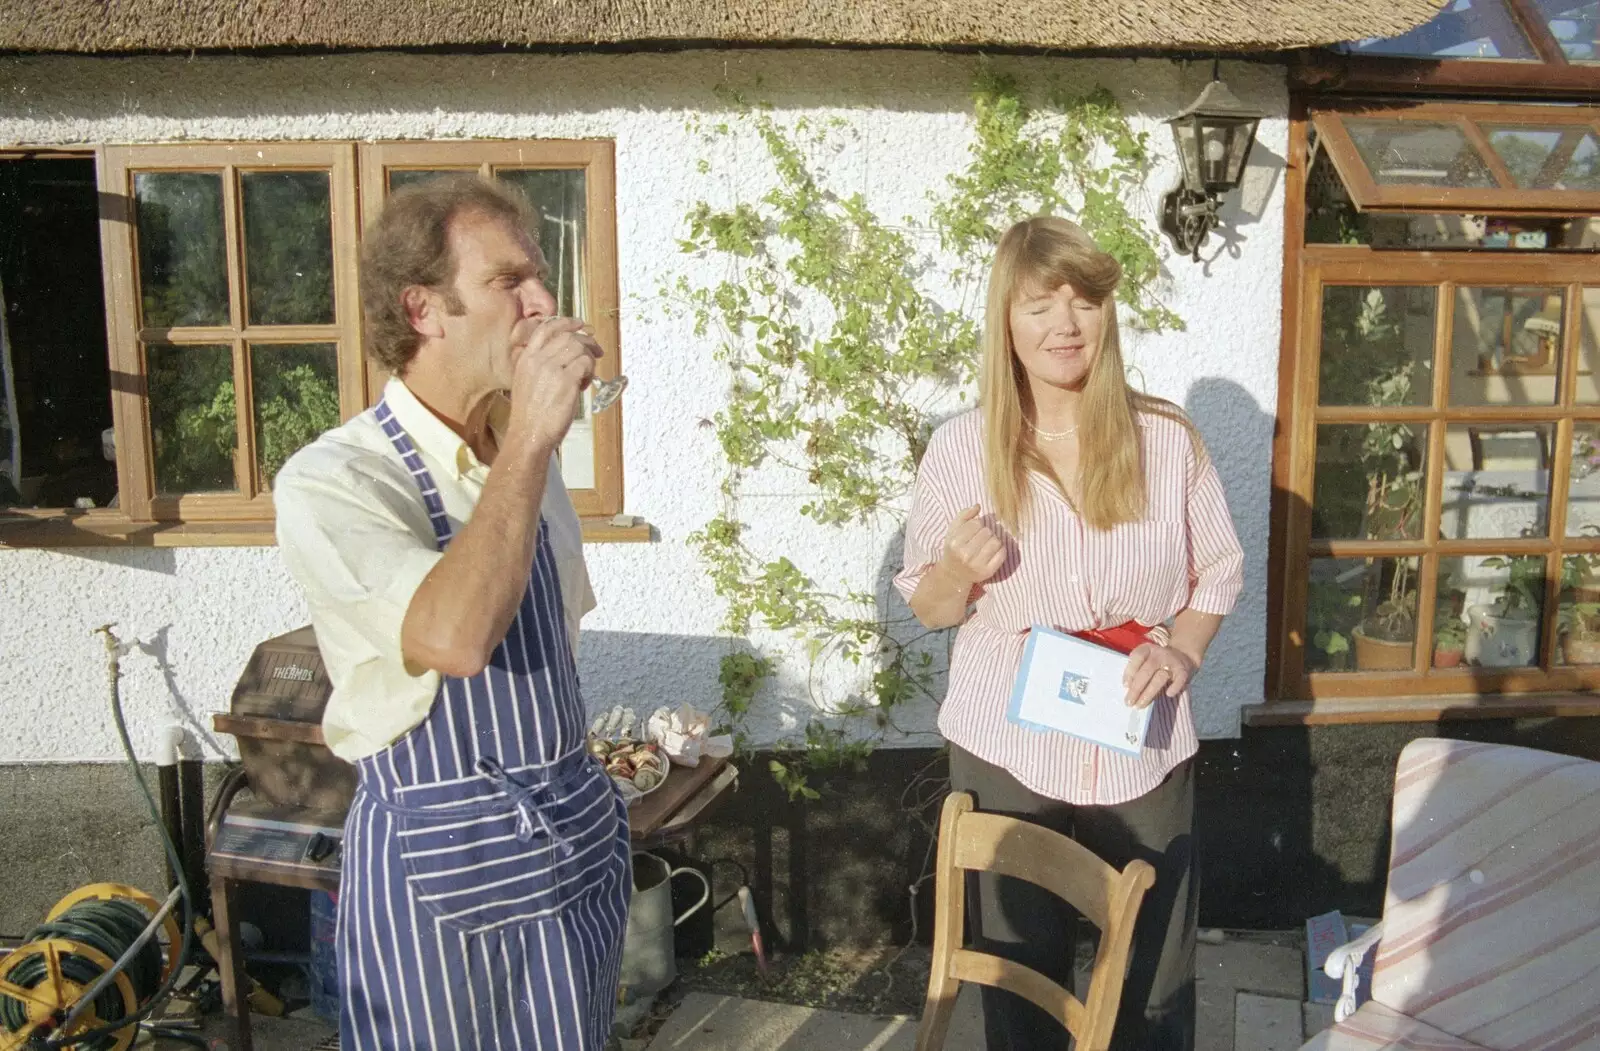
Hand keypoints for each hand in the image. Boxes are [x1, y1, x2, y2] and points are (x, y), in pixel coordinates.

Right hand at [505, 317, 602, 450]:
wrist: (528, 435)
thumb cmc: (529, 416)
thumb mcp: (525, 383)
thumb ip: (539, 366)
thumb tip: (565, 357)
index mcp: (526, 359)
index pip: (546, 329)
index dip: (565, 322)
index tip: (579, 324)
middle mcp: (537, 360)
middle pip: (568, 337)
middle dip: (587, 341)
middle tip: (597, 352)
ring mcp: (552, 369)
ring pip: (579, 348)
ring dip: (589, 358)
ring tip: (587, 375)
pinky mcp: (566, 381)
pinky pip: (586, 364)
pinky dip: (590, 372)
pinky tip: (584, 385)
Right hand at [939, 505, 1004, 587]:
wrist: (954, 574)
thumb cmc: (954, 548)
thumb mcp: (953, 531)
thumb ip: (963, 515)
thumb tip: (978, 506)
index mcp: (955, 543)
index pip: (976, 523)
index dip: (977, 524)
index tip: (973, 531)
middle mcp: (965, 555)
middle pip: (987, 532)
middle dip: (986, 532)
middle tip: (980, 538)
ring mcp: (977, 565)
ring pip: (996, 541)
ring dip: (994, 539)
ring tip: (987, 543)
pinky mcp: (988, 572)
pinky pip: (1002, 553)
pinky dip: (1001, 549)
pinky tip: (993, 551)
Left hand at [1123, 643, 1196, 707]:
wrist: (1182, 655)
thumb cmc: (1157, 662)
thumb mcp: (1145, 660)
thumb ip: (1136, 670)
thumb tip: (1128, 687)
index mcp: (1147, 649)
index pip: (1137, 657)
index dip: (1130, 671)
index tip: (1125, 686)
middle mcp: (1159, 654)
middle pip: (1147, 670)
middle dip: (1136, 688)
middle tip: (1129, 702)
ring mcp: (1172, 662)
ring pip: (1160, 678)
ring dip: (1149, 693)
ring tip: (1140, 705)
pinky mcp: (1183, 671)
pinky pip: (1179, 679)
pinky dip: (1174, 687)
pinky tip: (1168, 694)